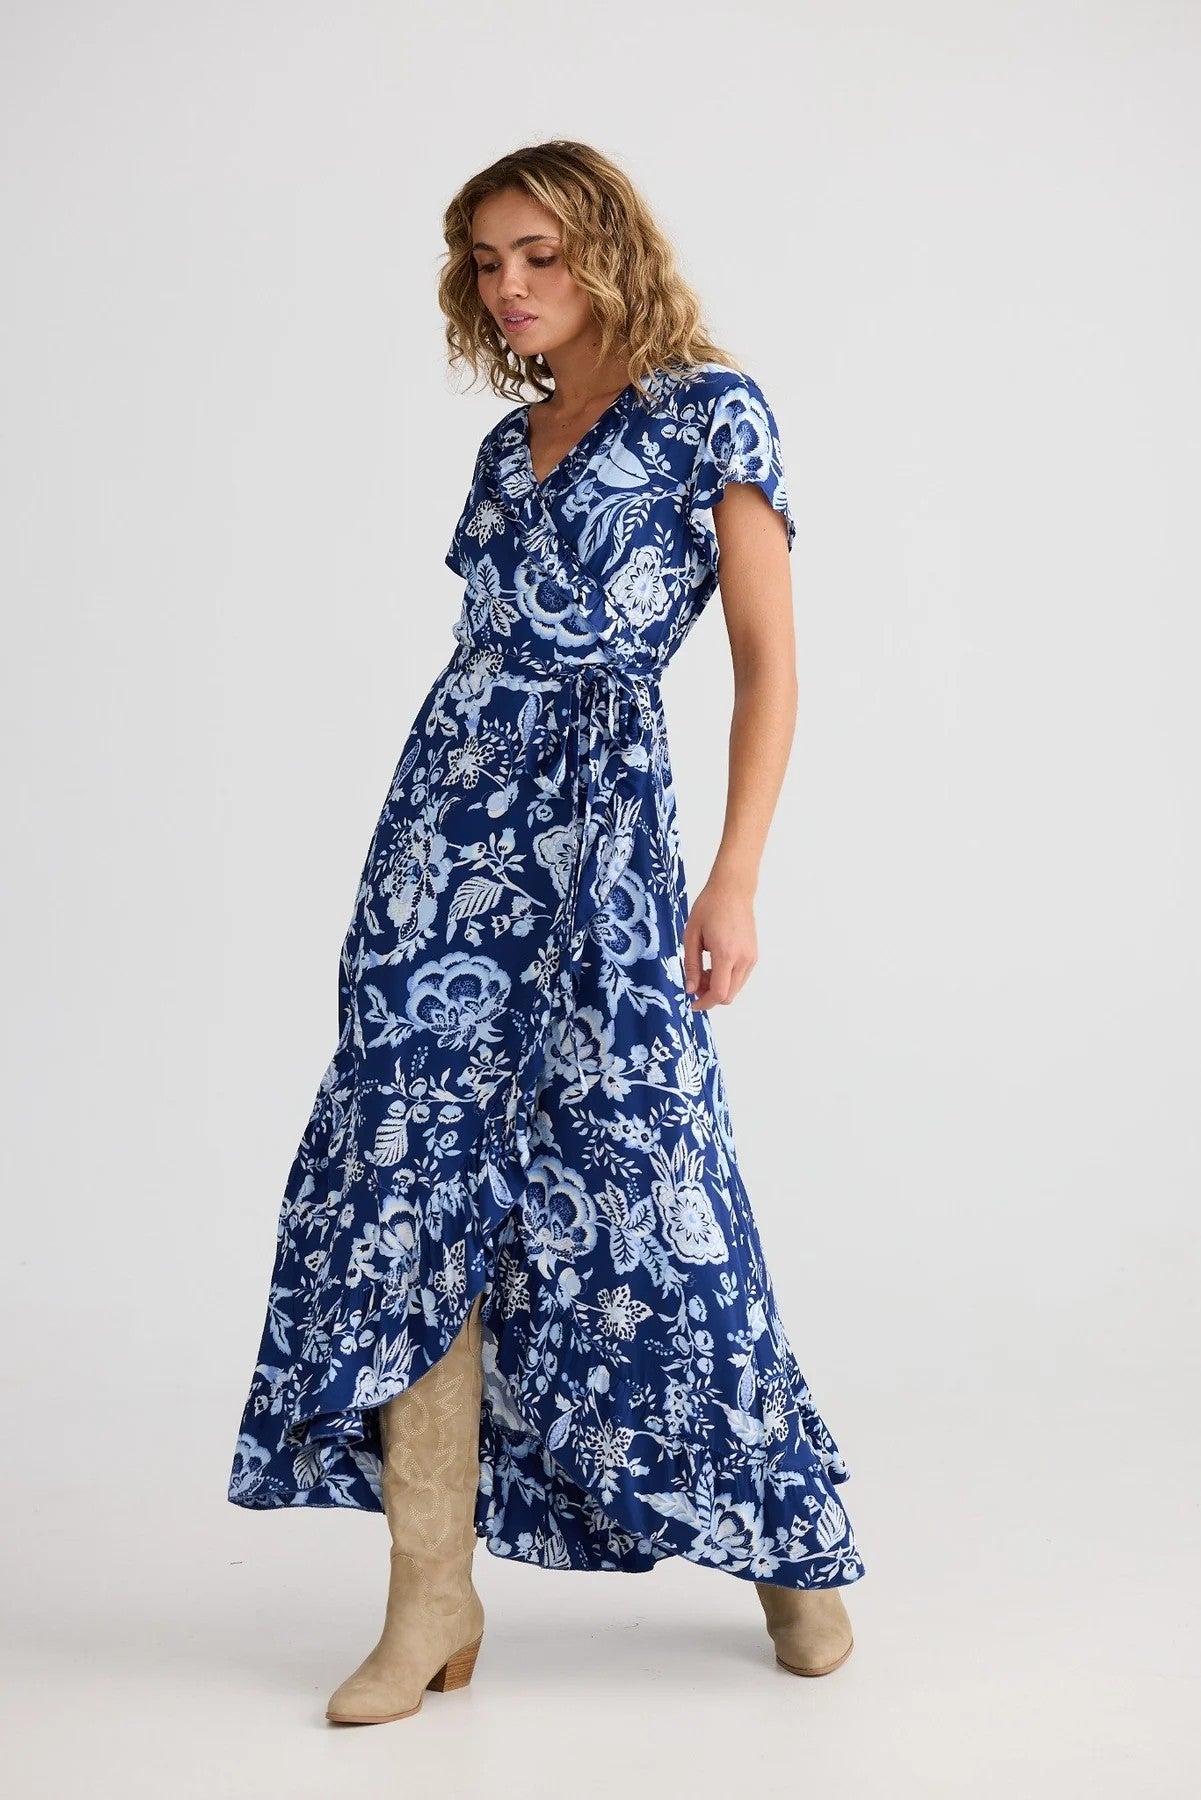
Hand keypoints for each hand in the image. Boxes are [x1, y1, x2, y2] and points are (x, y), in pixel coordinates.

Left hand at [682, 872, 757, 1009]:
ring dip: (718, 987)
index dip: (704, 1003)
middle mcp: (743, 959)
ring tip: (703, 970)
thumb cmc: (709, 907)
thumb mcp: (692, 935)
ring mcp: (751, 958)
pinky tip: (714, 965)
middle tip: (694, 981)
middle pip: (728, 995)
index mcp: (726, 954)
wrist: (733, 890)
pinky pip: (740, 978)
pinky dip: (727, 979)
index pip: (719, 993)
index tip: (692, 1003)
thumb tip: (690, 989)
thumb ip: (690, 965)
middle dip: (709, 996)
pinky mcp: (754, 955)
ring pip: (735, 989)